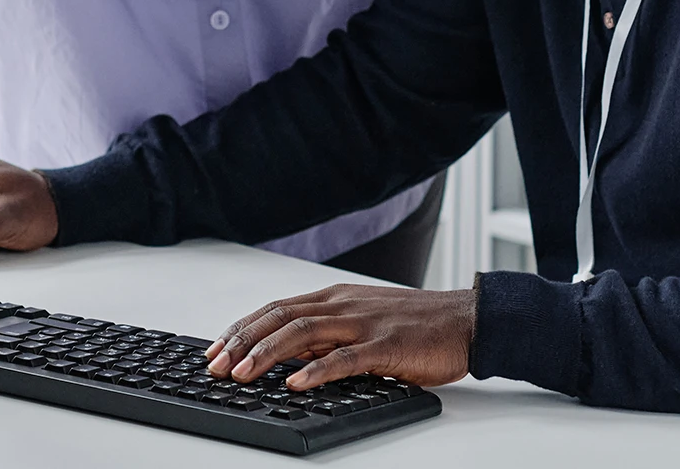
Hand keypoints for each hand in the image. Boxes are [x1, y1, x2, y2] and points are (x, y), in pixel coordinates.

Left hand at [205, 284, 475, 389]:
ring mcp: (363, 323)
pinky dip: (317, 370)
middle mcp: (342, 304)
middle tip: (214, 365)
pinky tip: (295, 383)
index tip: (213, 349)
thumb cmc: (416, 324)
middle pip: (279, 317)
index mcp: (335, 298)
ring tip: (241, 374)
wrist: (466, 320)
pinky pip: (344, 358)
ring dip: (266, 354)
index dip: (241, 328)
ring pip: (303, 333)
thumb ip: (328, 334)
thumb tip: (287, 355)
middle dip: (241, 341)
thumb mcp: (363, 321)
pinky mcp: (385, 345)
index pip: (276, 309)